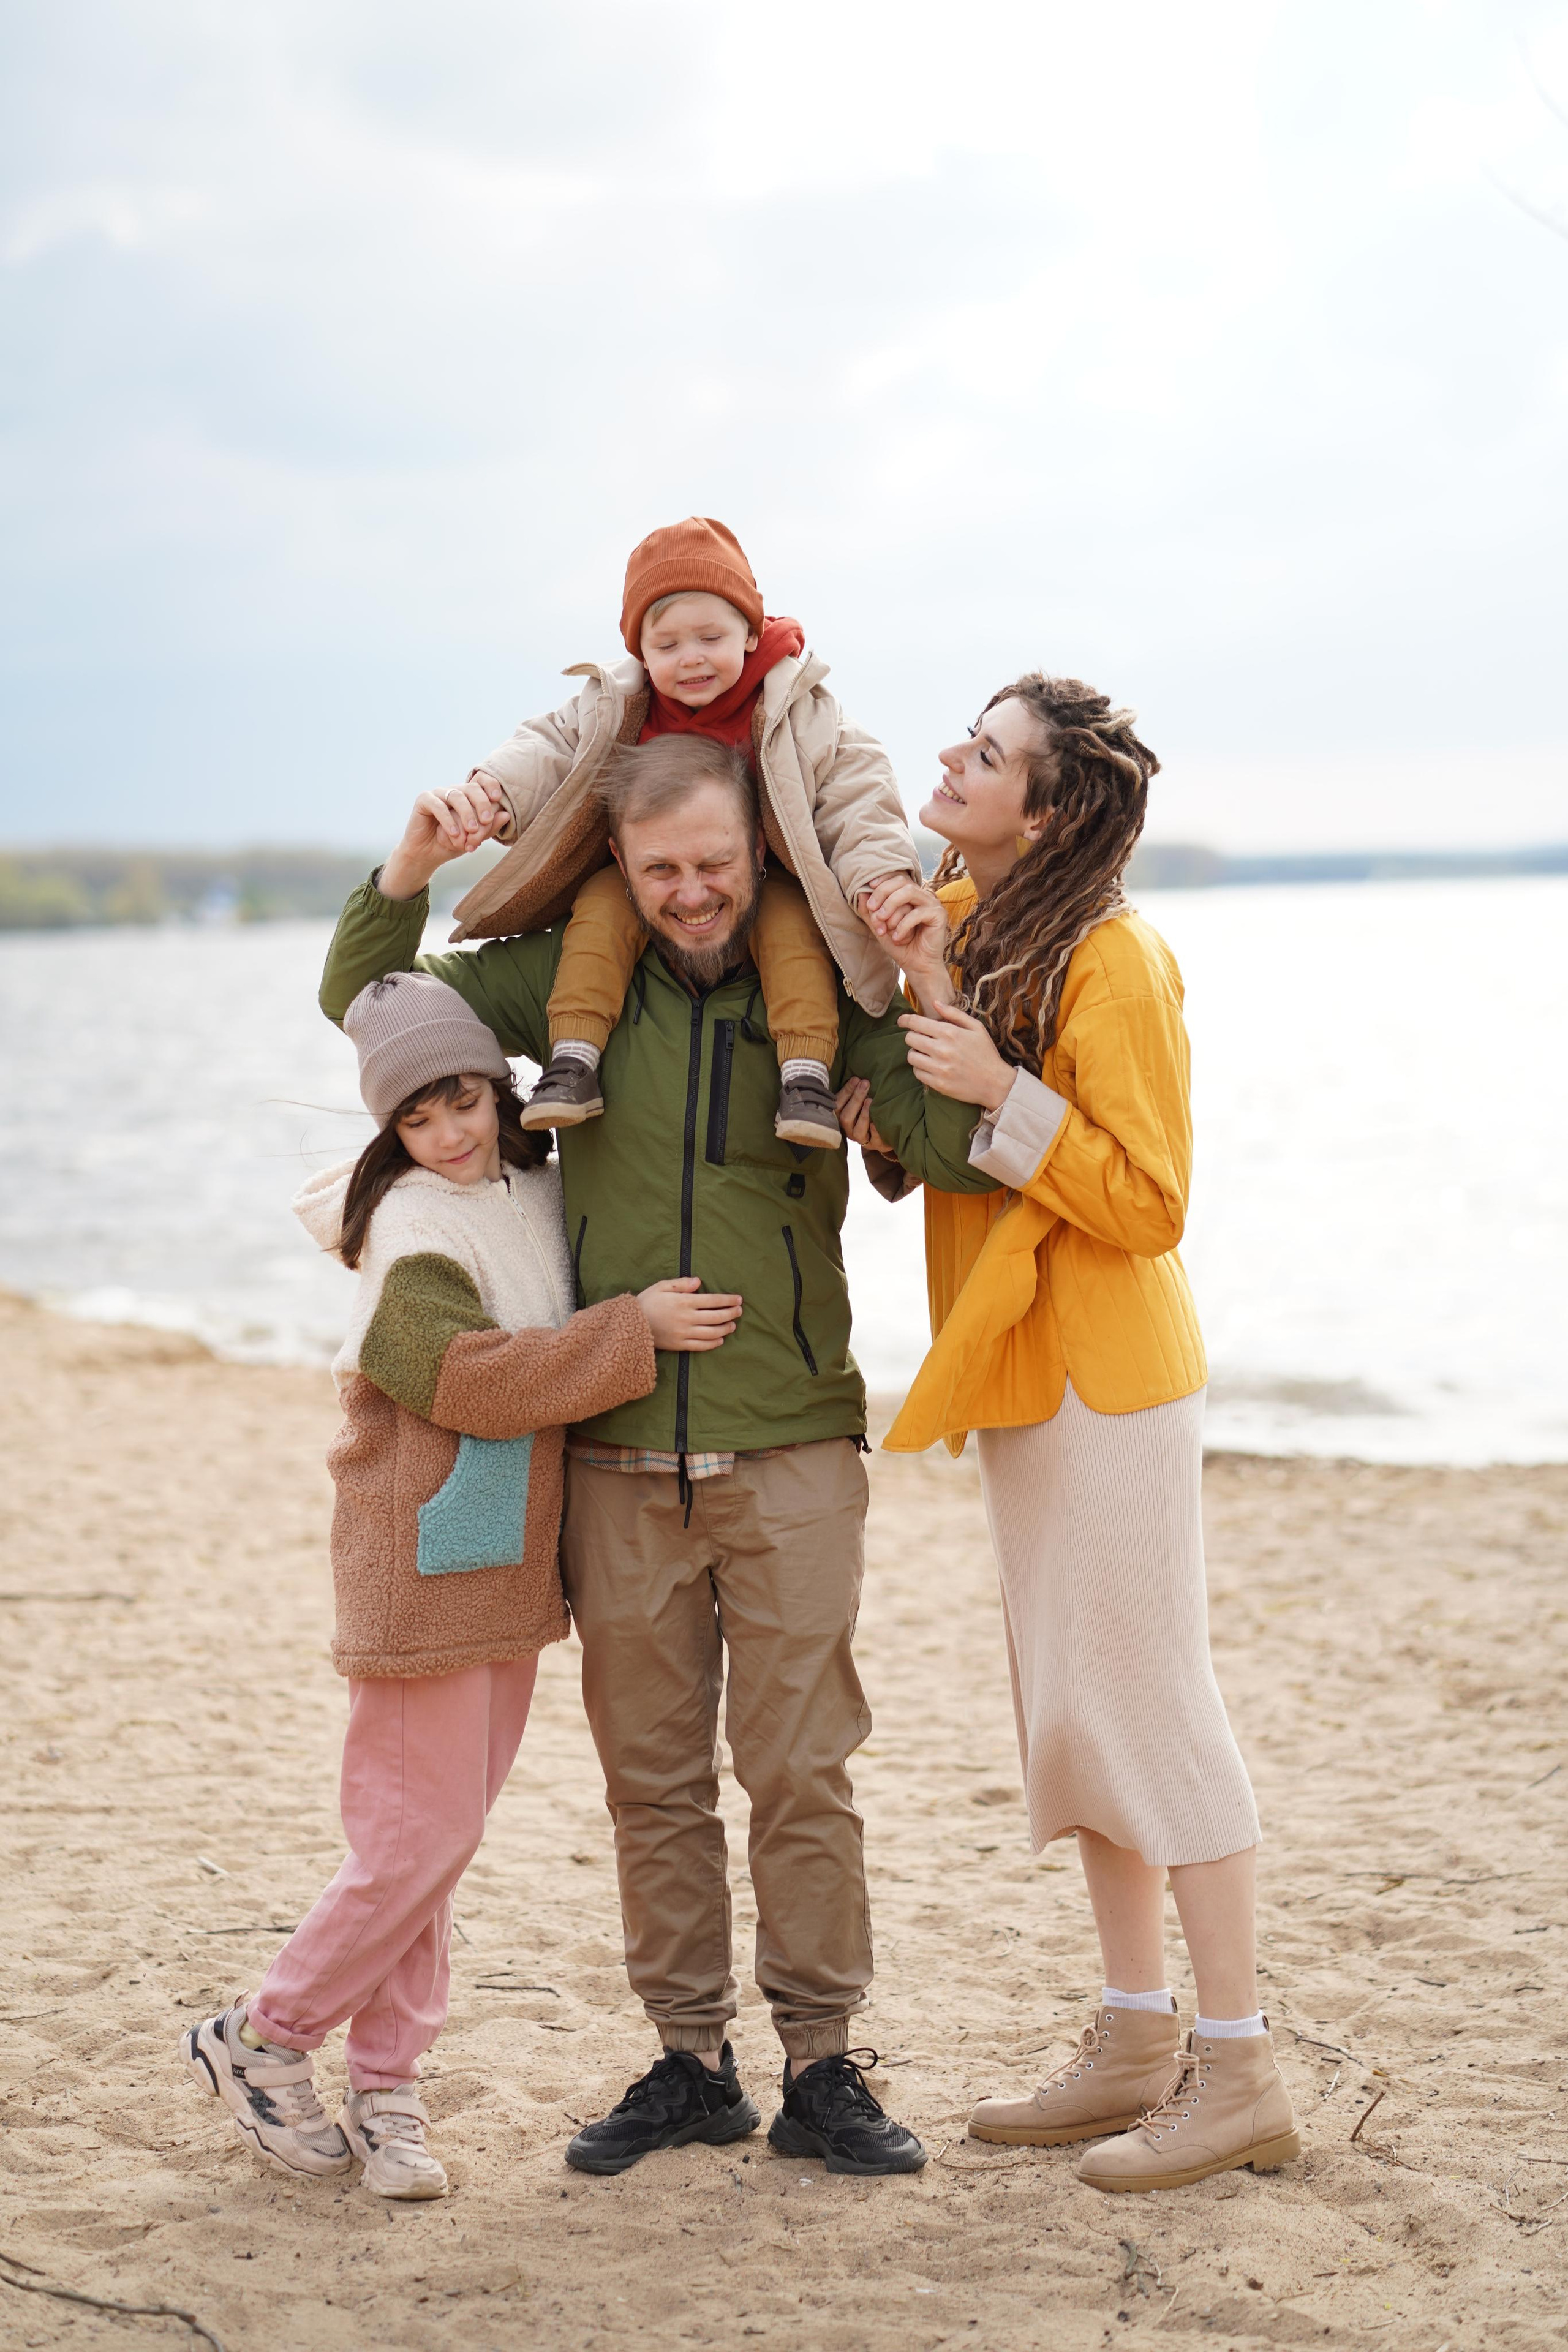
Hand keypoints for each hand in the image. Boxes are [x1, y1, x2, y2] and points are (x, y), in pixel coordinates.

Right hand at [378, 775, 508, 900]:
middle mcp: (454, 791)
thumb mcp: (474, 838)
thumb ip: (489, 827)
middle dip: (482, 804)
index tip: (498, 798)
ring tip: (472, 830)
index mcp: (468, 797)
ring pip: (456, 796)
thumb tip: (506, 815)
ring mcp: (438, 794)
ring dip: (466, 814)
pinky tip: (453, 833)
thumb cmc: (453, 844)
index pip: (481, 783)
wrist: (427, 855)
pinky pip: (438, 805)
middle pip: (471, 788)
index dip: (490, 785)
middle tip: (486, 820)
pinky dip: (448, 820)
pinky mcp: (424, 800)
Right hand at [636, 1275, 743, 1351]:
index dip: (728, 1300)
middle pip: (716, 1316)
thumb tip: (698, 1282)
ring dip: (726, 1328)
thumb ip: (680, 1284)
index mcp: (684, 1302)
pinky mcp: (680, 1345)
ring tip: (733, 1325)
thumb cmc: (646, 1302)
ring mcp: (684, 1333)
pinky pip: (701, 1346)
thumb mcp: (661, 1287)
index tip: (738, 1299)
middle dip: (731, 1313)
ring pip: (712, 1332)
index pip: (713, 1300)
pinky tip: (720, 1340)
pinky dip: (713, 1343)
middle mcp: (687, 1318)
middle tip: (740, 1310)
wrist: (630, 1325)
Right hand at [834, 1076, 892, 1156]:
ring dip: (863, 1114)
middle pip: (845, 1117)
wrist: (888, 1132)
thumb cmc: (871, 1111)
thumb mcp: (861, 1101)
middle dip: (855, 1099)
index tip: (856, 1078)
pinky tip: (878, 1120)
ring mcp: (861, 1139)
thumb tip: (858, 1074)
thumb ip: (856, 1091)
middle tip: (865, 1083)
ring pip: (857, 1130)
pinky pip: (874, 1139)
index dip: (846, 1092)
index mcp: (841, 1118)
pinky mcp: (875, 1145)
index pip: (837, 1105)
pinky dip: (876, 1130)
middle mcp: (848, 1130)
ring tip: (871, 1100)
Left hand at [860, 876, 954, 1006]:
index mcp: (910, 895)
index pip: (898, 877)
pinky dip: (903, 926)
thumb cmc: (899, 945)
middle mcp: (923, 896)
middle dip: (883, 894)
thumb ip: (869, 911)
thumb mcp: (879, 926)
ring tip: (884, 924)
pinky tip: (897, 938)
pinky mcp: (939, 915)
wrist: (916, 966)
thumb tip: (860, 892)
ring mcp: (932, 904)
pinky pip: (917, 913)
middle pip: (902, 882)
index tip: (869, 887)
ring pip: (909, 892)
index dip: (883, 879)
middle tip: (872, 910)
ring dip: (891, 907)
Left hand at [898, 1000, 1017, 1112]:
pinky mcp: (937, 1084)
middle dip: (913, 1036)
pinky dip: (920, 1068)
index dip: (905, 1020)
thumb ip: (954, 1014)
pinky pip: (917, 1073)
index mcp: (950, 1033)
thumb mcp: (976, 1028)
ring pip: (911, 1056)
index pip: (916, 1022)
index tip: (902, 1020)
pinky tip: (931, 1066)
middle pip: (910, 1038)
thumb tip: (935, 1002)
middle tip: (921, 1039)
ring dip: (915, 1053)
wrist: (995, 1083)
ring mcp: (938, 1068)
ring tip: (926, 1053)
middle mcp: (941, 1050)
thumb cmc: (986, 1053)